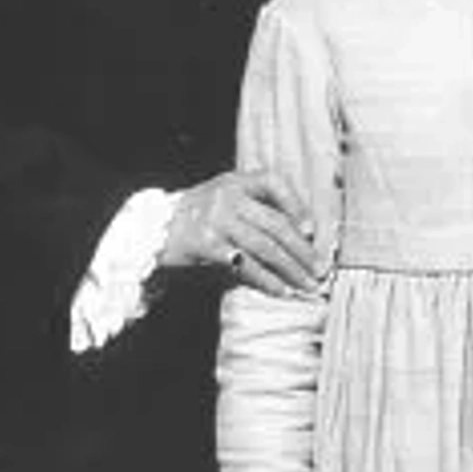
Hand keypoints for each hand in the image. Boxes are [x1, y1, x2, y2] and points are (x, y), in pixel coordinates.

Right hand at [162, 169, 319, 296]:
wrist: (152, 232)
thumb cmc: (197, 219)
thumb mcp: (223, 202)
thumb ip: (255, 211)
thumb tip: (303, 239)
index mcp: (234, 181)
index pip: (273, 181)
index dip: (296, 204)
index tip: (311, 230)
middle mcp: (226, 196)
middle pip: (275, 223)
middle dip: (302, 250)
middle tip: (321, 271)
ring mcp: (215, 218)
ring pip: (264, 246)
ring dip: (290, 269)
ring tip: (306, 285)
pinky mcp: (205, 243)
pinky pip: (243, 263)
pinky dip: (265, 279)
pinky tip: (279, 290)